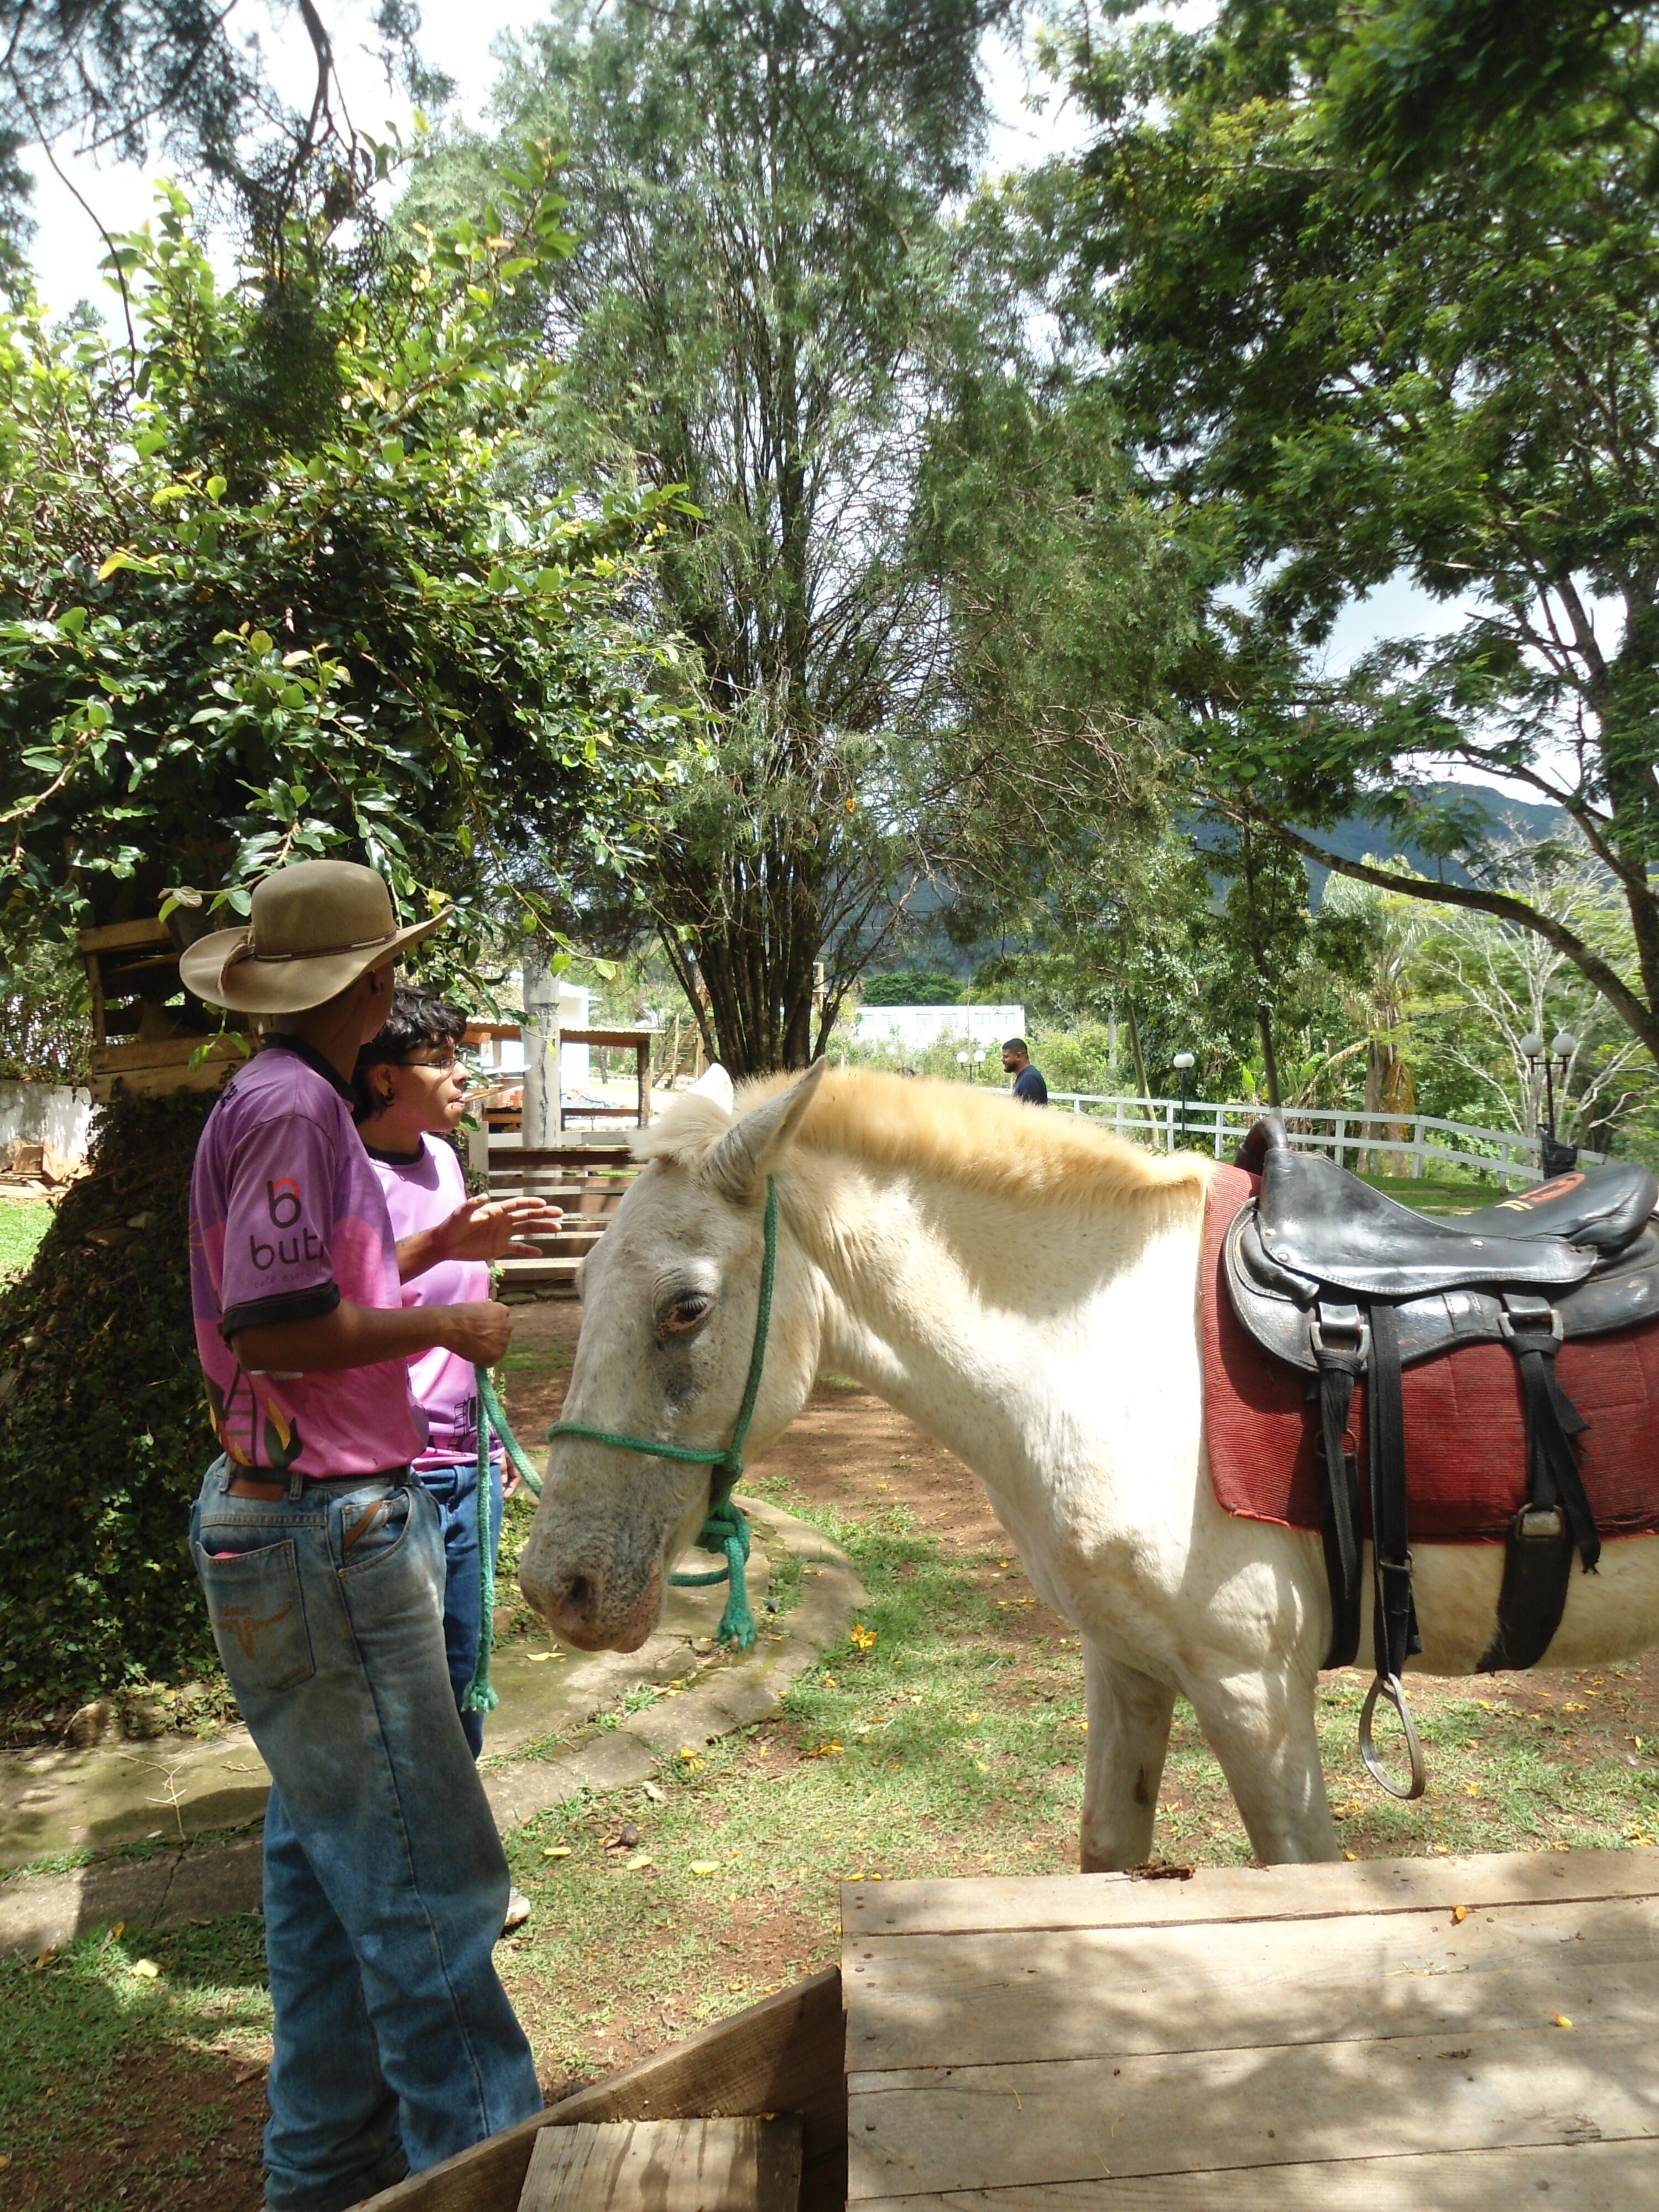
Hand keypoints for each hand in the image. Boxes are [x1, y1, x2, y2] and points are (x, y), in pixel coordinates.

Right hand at [435, 1300, 512, 1365]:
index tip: (479, 1330)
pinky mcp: (497, 1355)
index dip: (489, 1328)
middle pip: (501, 1336)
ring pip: (496, 1349)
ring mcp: (503, 1341)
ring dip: (487, 1350)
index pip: (500, 1323)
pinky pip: (489, 1361)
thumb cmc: (458, 1315)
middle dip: (491, 1339)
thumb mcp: (478, 1309)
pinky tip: (471, 1352)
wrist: (451, 1326)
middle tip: (476, 1340)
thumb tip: (485, 1329)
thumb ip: (487, 1318)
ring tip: (471, 1346)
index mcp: (503, 1312)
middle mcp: (507, 1326)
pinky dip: (481, 1360)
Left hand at [438, 1194, 563, 1262]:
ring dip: (541, 1229)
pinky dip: (528, 1250)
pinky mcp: (499, 1247)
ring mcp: (503, 1234)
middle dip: (543, 1214)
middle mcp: (503, 1221)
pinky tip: (540, 1252)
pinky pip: (517, 1248)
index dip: (530, 1203)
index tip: (544, 1203)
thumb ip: (472, 1205)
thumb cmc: (452, 1225)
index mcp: (496, 1210)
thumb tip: (485, 1196)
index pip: (517, 1205)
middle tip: (559, 1213)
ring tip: (557, 1229)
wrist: (445, 1244)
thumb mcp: (460, 1214)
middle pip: (527, 1216)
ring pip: (526, 1230)